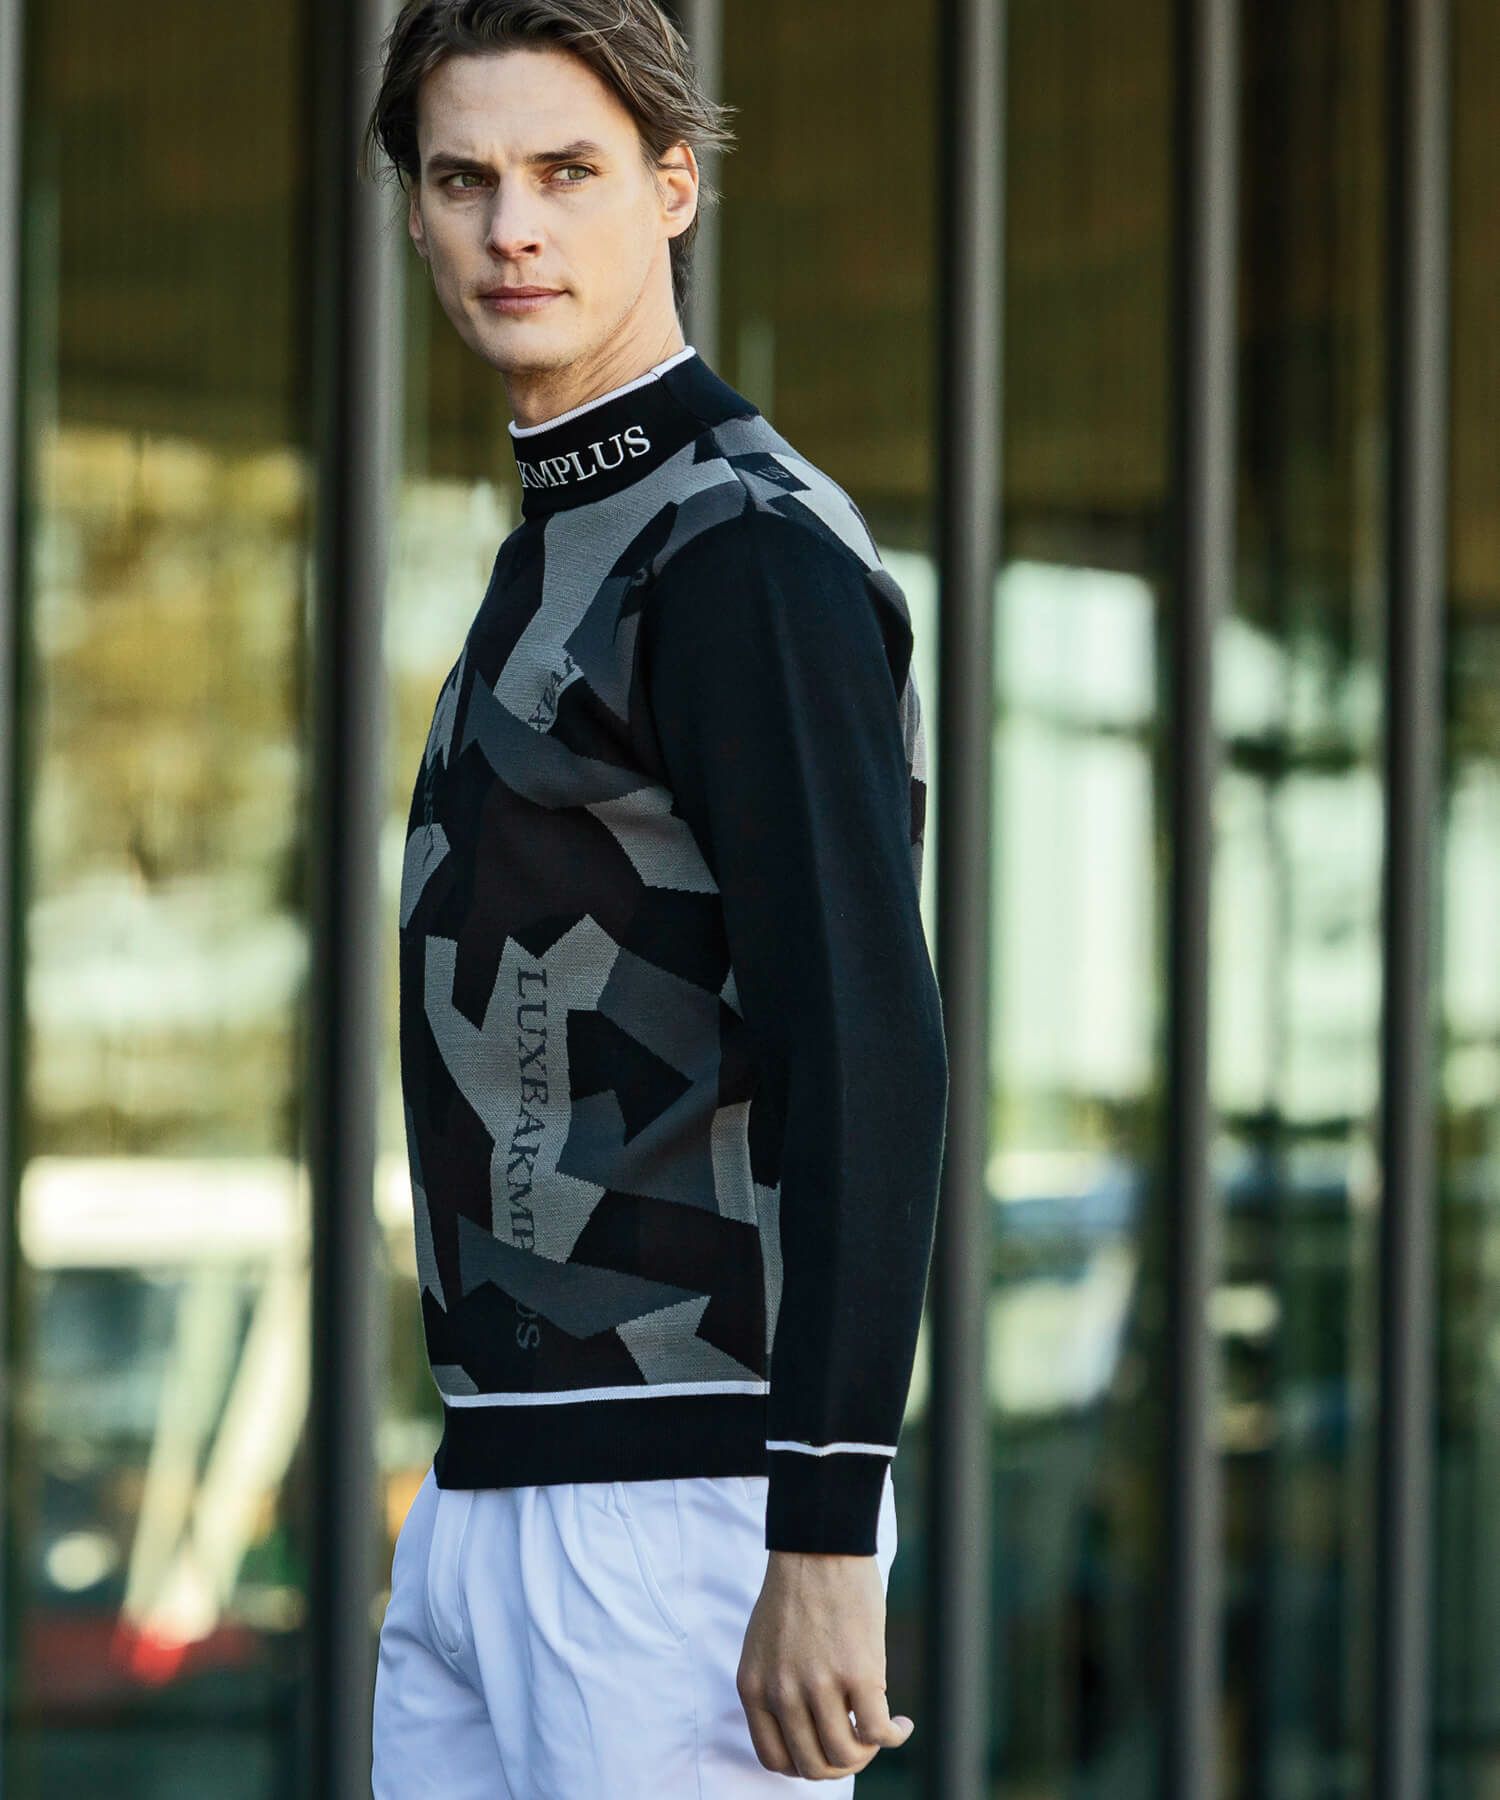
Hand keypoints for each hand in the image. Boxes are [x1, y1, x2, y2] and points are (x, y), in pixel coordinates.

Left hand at [736, 1549, 914, 1779]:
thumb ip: (778, 1688)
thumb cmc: (798, 1589)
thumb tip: (811, 1731)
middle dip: (840, 1765)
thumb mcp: (767, 1646)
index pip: (775, 1759)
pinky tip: (902, 1724)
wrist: (820, 1544)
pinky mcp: (857, 1673)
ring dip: (868, 1753)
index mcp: (755, 1687)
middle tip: (860, 1745)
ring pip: (845, 1756)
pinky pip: (878, 1732)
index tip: (825, 1748)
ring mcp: (819, 1685)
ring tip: (881, 1731)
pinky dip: (895, 1736)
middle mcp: (782, 1693)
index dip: (805, 1764)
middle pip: (813, 1765)